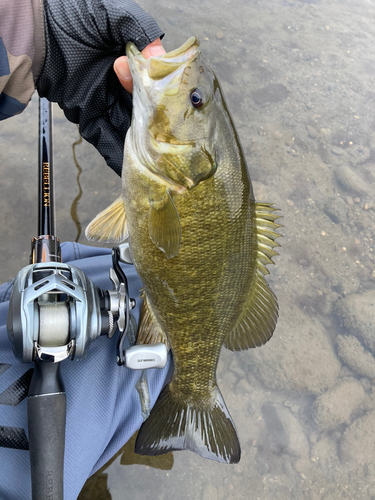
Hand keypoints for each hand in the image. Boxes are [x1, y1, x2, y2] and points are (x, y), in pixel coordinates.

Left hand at [36, 0, 163, 175]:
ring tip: (161, 156)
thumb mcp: (112, 15)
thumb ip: (139, 30)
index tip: (176, 104)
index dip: (167, 94)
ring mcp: (105, 102)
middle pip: (147, 110)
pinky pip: (107, 139)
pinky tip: (136, 162)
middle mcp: (122, 84)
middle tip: (172, 136)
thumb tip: (158, 59)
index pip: (157, 83)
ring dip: (144, 142)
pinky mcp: (88, 116)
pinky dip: (120, 153)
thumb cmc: (71, 17)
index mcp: (133, 61)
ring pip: (131, 127)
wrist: (35, 33)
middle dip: (158, 123)